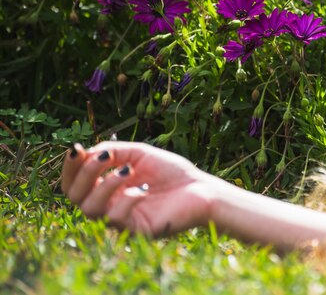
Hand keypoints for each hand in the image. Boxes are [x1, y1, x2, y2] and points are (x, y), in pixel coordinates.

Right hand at [62, 141, 214, 236]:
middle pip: (75, 196)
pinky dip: (126, 200)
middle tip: (105, 158)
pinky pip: (116, 219)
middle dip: (85, 173)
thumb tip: (86, 152)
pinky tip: (143, 190)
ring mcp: (122, 219)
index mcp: (107, 187)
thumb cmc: (172, 172)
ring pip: (91, 209)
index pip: (75, 182)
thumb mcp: (140, 154)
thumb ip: (113, 151)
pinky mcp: (136, 230)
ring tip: (129, 171)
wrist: (201, 189)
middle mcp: (110, 204)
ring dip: (106, 185)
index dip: (71, 167)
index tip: (76, 148)